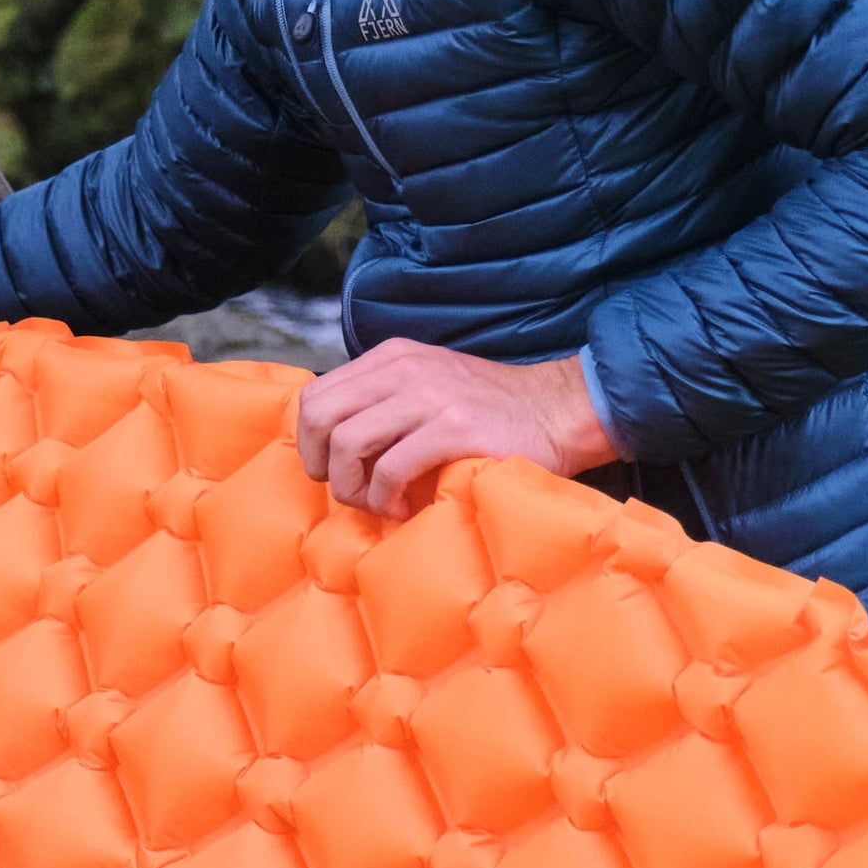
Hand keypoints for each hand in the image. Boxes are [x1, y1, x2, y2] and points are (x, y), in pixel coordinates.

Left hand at [296, 340, 615, 520]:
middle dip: (323, 466)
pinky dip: (386, 499)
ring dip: (353, 488)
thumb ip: (383, 404)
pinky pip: (390, 470)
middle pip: (319, 418)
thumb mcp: (428, 388)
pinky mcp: (453, 429)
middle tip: (351, 492)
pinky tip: (405, 508)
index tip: (333, 471)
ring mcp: (428, 397)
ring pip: (347, 444)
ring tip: (381, 503)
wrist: (557, 412)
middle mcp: (403, 370)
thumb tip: (332, 448)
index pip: (315, 396)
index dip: (310, 442)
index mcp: (391, 359)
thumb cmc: (490, 414)